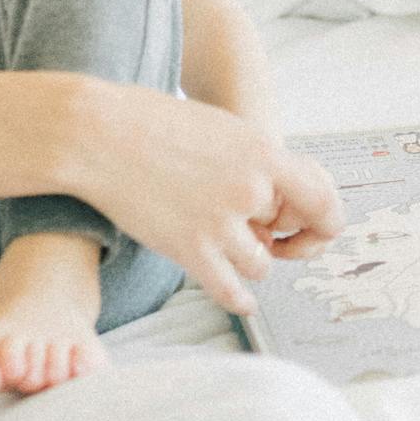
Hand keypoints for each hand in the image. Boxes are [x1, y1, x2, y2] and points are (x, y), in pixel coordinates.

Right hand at [67, 84, 341, 316]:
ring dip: (248, 260)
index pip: (322, 197)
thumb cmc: (148, 121)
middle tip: (246, 226)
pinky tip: (240, 298)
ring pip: (260, 264)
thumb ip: (252, 158)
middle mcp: (250, 189)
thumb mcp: (218, 127)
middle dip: (266, 231)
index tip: (316, 229)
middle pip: (281, 230)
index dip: (324, 220)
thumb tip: (275, 192)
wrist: (95, 131)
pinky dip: (240, 299)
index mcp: (262, 151)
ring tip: (226, 249)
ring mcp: (220, 222)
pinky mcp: (190, 249)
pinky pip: (232, 290)